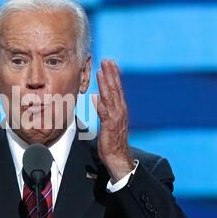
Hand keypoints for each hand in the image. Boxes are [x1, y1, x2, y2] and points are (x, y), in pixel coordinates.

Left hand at [93, 59, 133, 181]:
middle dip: (110, 73)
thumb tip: (98, 98)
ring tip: (101, 71)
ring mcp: (116, 118)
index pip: (117, 88)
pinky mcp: (110, 127)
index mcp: (120, 109)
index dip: (113, 75)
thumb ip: (105, 109)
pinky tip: (96, 96)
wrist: (118, 157)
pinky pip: (104, 114)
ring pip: (110, 97)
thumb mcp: (109, 121)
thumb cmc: (112, 140)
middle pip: (115, 88)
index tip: (109, 63)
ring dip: (106, 83)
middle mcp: (120, 111)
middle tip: (107, 60)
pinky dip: (101, 104)